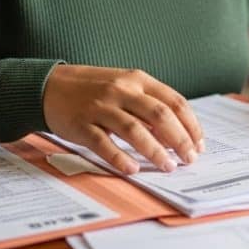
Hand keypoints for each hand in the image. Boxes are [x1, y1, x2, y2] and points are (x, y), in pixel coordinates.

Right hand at [42, 65, 203, 174]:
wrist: (49, 86)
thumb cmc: (93, 89)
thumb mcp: (125, 86)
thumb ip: (149, 104)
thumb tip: (175, 134)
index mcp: (137, 79)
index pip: (174, 101)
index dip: (191, 125)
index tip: (199, 144)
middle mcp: (121, 90)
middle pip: (160, 115)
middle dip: (180, 140)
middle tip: (189, 159)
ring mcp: (101, 107)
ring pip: (135, 130)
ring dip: (155, 151)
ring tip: (167, 167)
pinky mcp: (82, 124)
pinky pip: (104, 144)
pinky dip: (120, 158)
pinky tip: (133, 169)